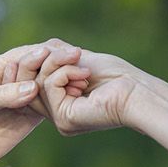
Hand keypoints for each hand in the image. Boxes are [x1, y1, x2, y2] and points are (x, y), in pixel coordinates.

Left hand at [0, 40, 80, 166]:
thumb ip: (4, 95)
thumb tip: (33, 87)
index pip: (27, 54)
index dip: (47, 53)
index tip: (66, 53)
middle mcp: (13, 79)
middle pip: (42, 66)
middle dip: (61, 64)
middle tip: (80, 63)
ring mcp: (23, 96)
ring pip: (49, 83)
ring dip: (65, 81)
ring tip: (84, 80)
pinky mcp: (31, 114)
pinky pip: (50, 104)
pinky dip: (63, 100)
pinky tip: (77, 97)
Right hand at [34, 45, 149, 135]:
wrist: (136, 91)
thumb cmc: (117, 75)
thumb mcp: (79, 59)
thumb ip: (55, 56)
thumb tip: (34, 50)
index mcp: (62, 102)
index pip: (33, 78)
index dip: (38, 59)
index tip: (55, 47)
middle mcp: (58, 113)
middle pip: (31, 80)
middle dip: (48, 58)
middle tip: (74, 52)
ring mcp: (59, 118)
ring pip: (37, 81)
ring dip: (59, 62)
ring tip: (83, 63)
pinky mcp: (63, 119)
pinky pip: (48, 86)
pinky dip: (65, 72)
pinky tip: (85, 75)